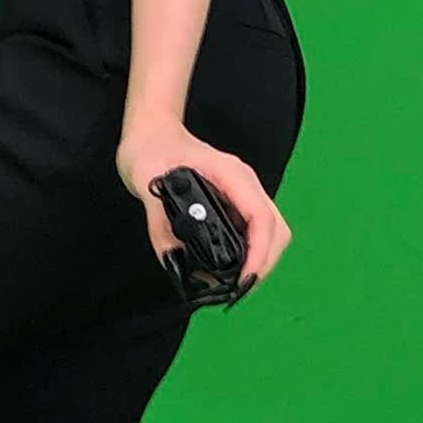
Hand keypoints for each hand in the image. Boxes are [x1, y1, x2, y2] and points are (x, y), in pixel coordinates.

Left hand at [116, 113, 291, 303]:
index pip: (260, 217)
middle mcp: (244, 185)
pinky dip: (249, 255)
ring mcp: (242, 194)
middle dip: (263, 263)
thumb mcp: (147, 182)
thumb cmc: (152, 148)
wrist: (152, 132)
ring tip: (231, 285)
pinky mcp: (235, 204)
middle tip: (236, 290)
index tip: (244, 280)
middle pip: (276, 229)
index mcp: (230, 175)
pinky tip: (225, 270)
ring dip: (259, 262)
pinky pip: (254, 233)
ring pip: (271, 233)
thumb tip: (174, 260)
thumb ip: (159, 222)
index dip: (259, 252)